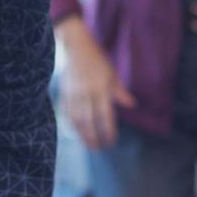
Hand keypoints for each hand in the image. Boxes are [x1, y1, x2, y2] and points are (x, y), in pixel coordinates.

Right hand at [55, 16, 135, 149]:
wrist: (74, 47)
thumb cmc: (96, 59)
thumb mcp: (112, 73)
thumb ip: (120, 92)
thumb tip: (132, 105)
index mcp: (101, 89)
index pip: (105, 116)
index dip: (108, 131)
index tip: (111, 142)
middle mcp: (86, 94)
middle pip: (89, 122)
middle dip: (94, 137)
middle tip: (98, 149)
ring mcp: (73, 95)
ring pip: (77, 120)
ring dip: (82, 135)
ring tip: (88, 145)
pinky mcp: (64, 93)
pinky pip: (67, 113)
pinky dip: (71, 125)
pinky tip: (76, 132)